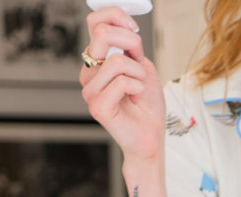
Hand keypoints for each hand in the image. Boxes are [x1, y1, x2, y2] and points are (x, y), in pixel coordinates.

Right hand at [80, 7, 165, 163]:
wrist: (150, 136)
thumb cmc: (147, 105)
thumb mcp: (143, 67)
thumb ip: (131, 47)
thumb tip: (125, 27)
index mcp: (98, 59)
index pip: (95, 22)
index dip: (116, 16)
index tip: (134, 28)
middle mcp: (89, 72)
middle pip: (101, 34)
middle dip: (131, 43)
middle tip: (140, 62)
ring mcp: (90, 89)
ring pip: (117, 61)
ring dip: (138, 74)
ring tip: (138, 89)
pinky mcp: (97, 106)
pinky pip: (121, 82)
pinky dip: (137, 87)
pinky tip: (135, 98)